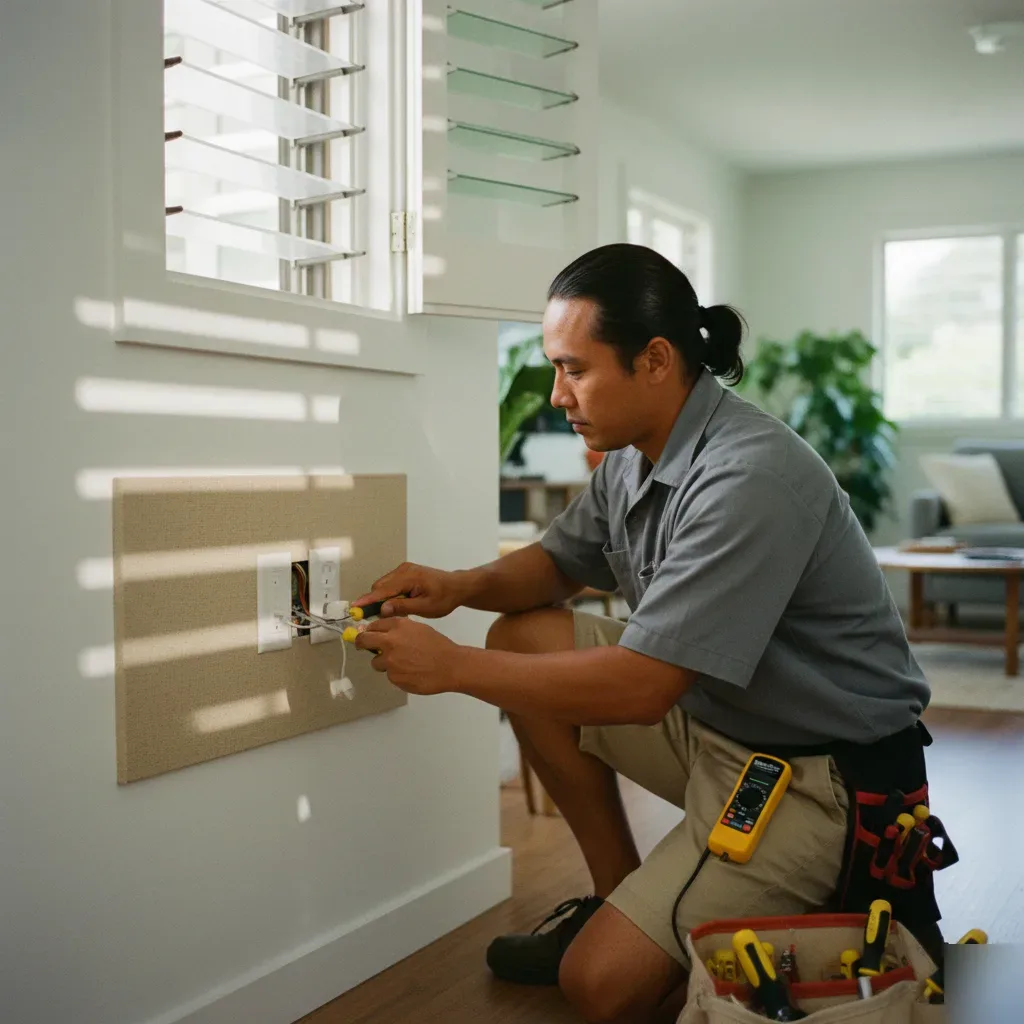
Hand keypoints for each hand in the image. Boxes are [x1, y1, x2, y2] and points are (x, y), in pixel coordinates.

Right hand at [352, 562, 467, 618]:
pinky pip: (390, 583)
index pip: (383, 590)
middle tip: (382, 617)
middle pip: (380, 587)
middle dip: (377, 602)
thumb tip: (383, 609)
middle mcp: (404, 570)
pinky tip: (401, 604)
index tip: (355, 607)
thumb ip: (403, 607)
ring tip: (397, 610)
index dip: (368, 600)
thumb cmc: (444, 598)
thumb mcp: (425, 608)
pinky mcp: (406, 571)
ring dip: (384, 598)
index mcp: (409, 578)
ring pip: (384, 585)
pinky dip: (390, 594)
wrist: (457, 586)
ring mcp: (404, 569)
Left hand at [353, 618, 461, 695]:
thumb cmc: (437, 645)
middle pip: (363, 641)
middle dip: (361, 643)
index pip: (373, 626)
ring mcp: (390, 661)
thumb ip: (399, 629)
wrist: (450, 666)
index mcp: (397, 626)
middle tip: (363, 646)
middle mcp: (390, 642)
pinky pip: (389, 675)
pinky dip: (397, 674)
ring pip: (376, 662)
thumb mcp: (418, 628)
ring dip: (384, 663)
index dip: (369, 631)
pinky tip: (411, 672)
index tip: (368, 635)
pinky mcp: (394, 678)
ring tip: (403, 664)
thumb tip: (380, 632)